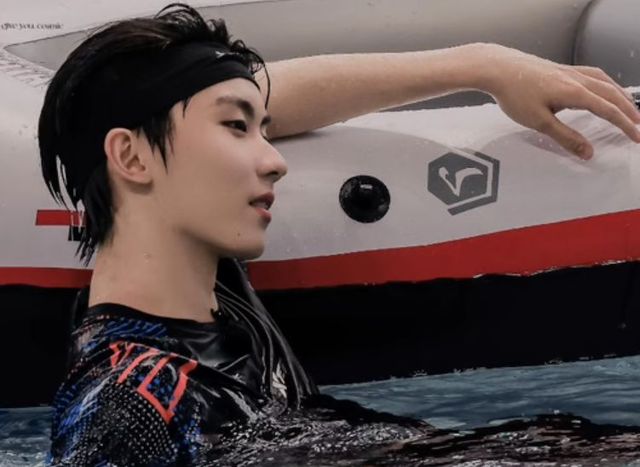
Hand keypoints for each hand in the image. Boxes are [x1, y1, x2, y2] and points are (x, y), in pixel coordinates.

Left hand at [479, 44, 639, 158]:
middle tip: (639, 125)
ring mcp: (570, 71)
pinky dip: (606, 83)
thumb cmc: (514, 93)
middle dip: (628, 111)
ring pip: (605, 82)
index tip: (637, 137)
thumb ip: (565, 137)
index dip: (625, 125)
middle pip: (612, 94)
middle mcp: (577, 79)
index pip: (608, 110)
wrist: (497, 68)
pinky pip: (593, 75)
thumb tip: (588, 153)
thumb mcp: (539, 122)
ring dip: (620, 96)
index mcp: (575, 92)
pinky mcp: (561, 69)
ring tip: (628, 107)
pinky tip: (601, 87)